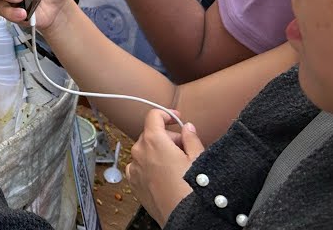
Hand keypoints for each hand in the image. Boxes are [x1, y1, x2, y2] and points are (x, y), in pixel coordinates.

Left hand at [128, 111, 201, 225]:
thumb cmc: (191, 189)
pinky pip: (140, 165)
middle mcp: (139, 152)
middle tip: (186, 149)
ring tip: (178, 165)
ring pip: (145, 150)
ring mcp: (134, 168)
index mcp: (153, 141)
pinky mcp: (133, 182)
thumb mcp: (198, 158)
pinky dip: (151, 165)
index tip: (177, 119)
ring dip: (159, 151)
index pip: (153, 116)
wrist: (184, 217)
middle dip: (168, 137)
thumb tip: (187, 128)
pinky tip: (166, 175)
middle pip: (151, 134)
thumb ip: (191, 138)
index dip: (167, 114)